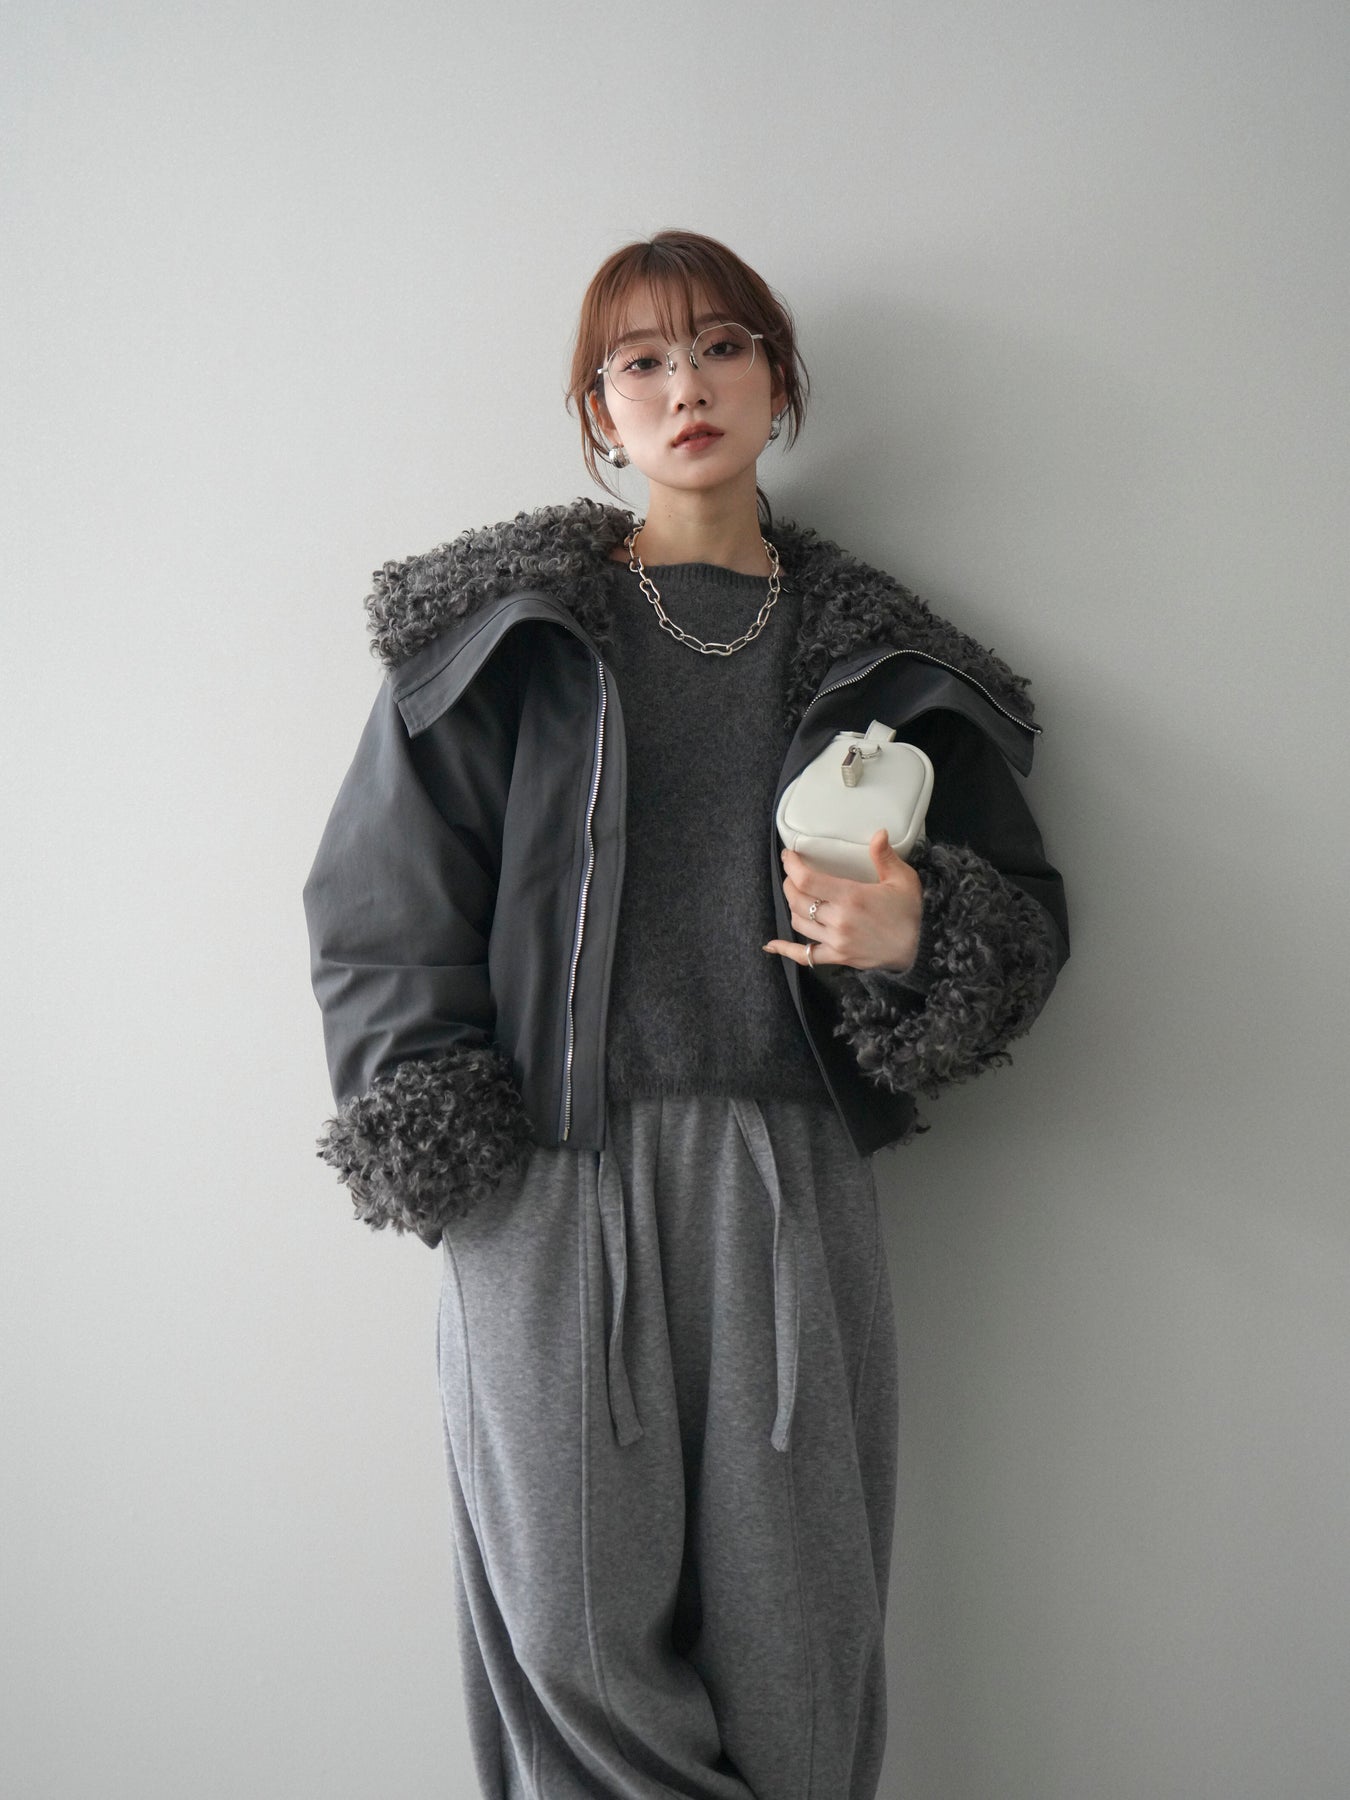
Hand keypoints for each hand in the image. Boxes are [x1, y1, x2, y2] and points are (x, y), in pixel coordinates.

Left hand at [763, 829, 923, 971]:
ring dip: (792, 906)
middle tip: (793, 873)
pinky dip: (786, 949)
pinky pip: (805, 956)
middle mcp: (839, 920)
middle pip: (797, 899)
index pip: (807, 879)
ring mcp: (836, 941)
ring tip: (797, 895)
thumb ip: (885, 856)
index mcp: (852, 896)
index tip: (788, 855)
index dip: (792, 865)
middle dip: (790, 883)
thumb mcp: (903, 879)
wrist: (922, 949)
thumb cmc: (912, 912)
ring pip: (798, 922)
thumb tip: (878, 833)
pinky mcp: (838, 957)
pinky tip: (772, 944)